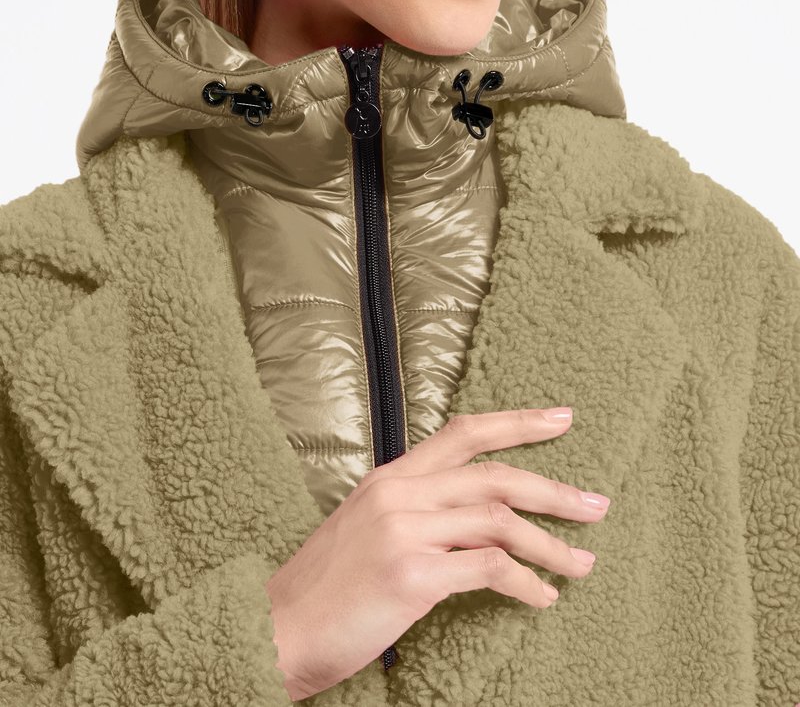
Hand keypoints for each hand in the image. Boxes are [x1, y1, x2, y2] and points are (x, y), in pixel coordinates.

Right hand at [265, 407, 609, 700]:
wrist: (275, 629)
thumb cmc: (324, 588)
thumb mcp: (365, 528)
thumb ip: (413, 508)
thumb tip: (472, 516)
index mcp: (390, 478)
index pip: (463, 432)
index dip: (517, 422)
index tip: (562, 418)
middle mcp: (399, 494)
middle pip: (494, 476)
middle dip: (554, 489)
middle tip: (597, 505)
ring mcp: (404, 532)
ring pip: (500, 521)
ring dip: (551, 544)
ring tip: (583, 563)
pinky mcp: (410, 576)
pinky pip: (488, 569)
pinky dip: (526, 582)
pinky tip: (544, 598)